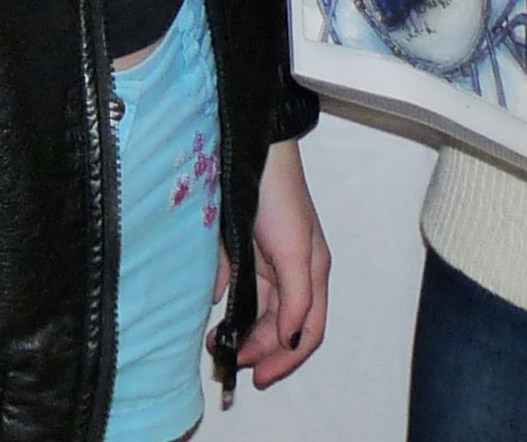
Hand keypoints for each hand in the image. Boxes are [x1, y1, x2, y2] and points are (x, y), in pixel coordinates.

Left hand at [230, 139, 329, 385]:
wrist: (250, 151)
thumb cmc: (281, 199)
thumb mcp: (296, 252)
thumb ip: (296, 298)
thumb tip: (288, 339)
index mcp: (313, 274)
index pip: (308, 332)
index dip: (287, 359)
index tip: (259, 376)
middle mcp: (292, 272)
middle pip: (280, 326)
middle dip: (258, 348)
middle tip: (229, 362)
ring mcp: (265, 260)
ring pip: (256, 310)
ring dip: (240, 331)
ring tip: (215, 342)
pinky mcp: (240, 248)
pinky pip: (235, 286)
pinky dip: (227, 303)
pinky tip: (213, 309)